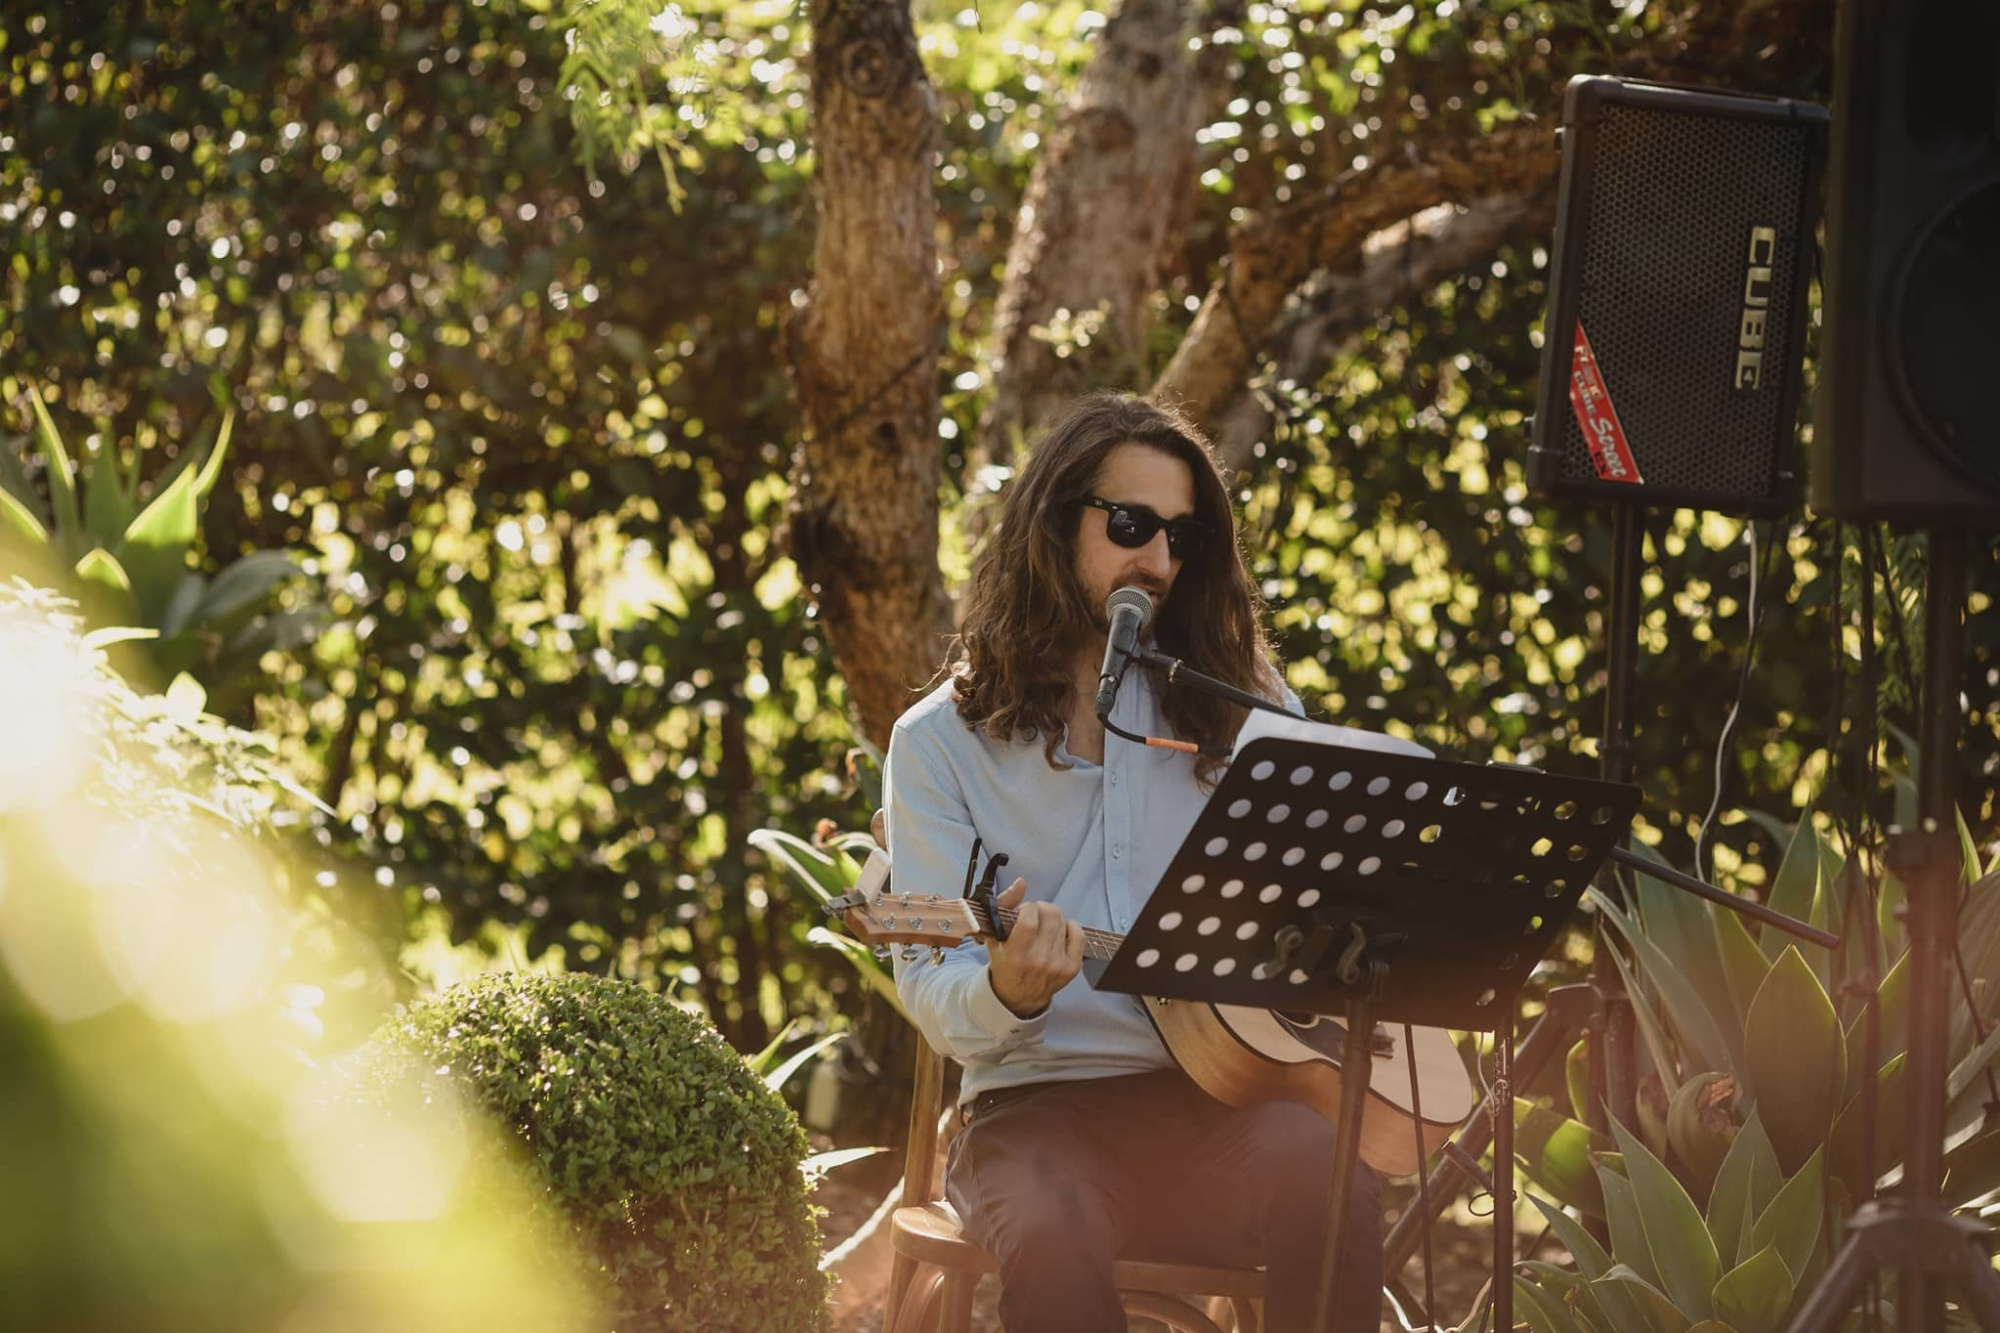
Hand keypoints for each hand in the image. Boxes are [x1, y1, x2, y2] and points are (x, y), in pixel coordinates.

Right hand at [984, 878, 1084, 1018]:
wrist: (1018, 997)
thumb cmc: (1004, 963)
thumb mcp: (994, 937)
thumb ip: (1003, 906)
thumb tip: (1021, 882)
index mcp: (1016, 954)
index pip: (1030, 919)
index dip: (1029, 907)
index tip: (1024, 911)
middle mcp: (1038, 961)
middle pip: (1051, 916)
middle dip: (1042, 908)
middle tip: (1035, 914)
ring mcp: (1057, 965)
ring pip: (1063, 922)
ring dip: (1053, 917)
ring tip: (1044, 925)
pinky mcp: (1072, 968)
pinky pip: (1079, 935)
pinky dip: (1070, 926)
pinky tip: (1060, 930)